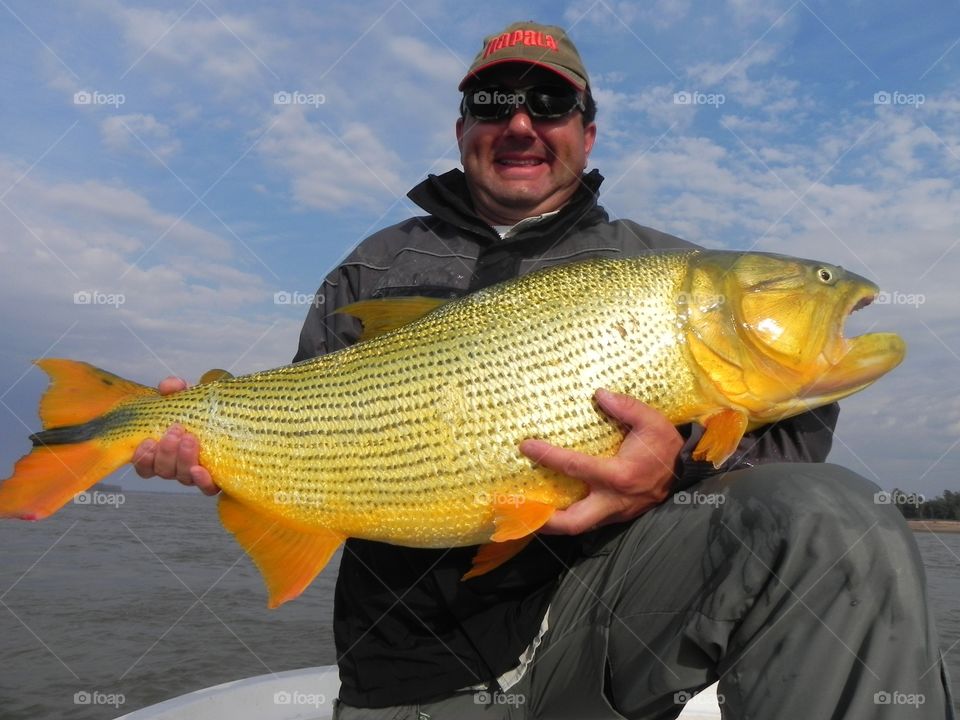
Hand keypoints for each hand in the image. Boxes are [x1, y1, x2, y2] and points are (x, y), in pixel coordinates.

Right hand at [131, 377, 219, 495]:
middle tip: (176, 430)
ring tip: (190, 439)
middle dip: (166, 451)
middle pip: (164, 470)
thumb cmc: (205, 410)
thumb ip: (175, 388)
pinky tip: (200, 469)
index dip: (143, 458)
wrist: (235, 416)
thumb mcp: (189, 396)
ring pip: (182, 477)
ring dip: (183, 459)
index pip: (145, 465)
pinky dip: (201, 481)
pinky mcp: (217, 480)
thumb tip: (168, 386)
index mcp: (165, 451)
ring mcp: (196, 475)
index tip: (148, 441)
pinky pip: (207, 488)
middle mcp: (177, 466)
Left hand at [519, 389, 680, 534]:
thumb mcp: (652, 421)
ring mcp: (616, 513)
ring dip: (553, 523)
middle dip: (544, 520)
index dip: (548, 457)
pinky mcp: (617, 516)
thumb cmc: (666, 446)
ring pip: (579, 527)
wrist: (687, 472)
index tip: (526, 446)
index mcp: (619, 475)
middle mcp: (614, 500)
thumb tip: (599, 394)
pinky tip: (553, 507)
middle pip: (573, 521)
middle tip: (518, 509)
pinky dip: (569, 517)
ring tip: (528, 512)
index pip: (575, 467)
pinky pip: (589, 522)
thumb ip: (626, 407)